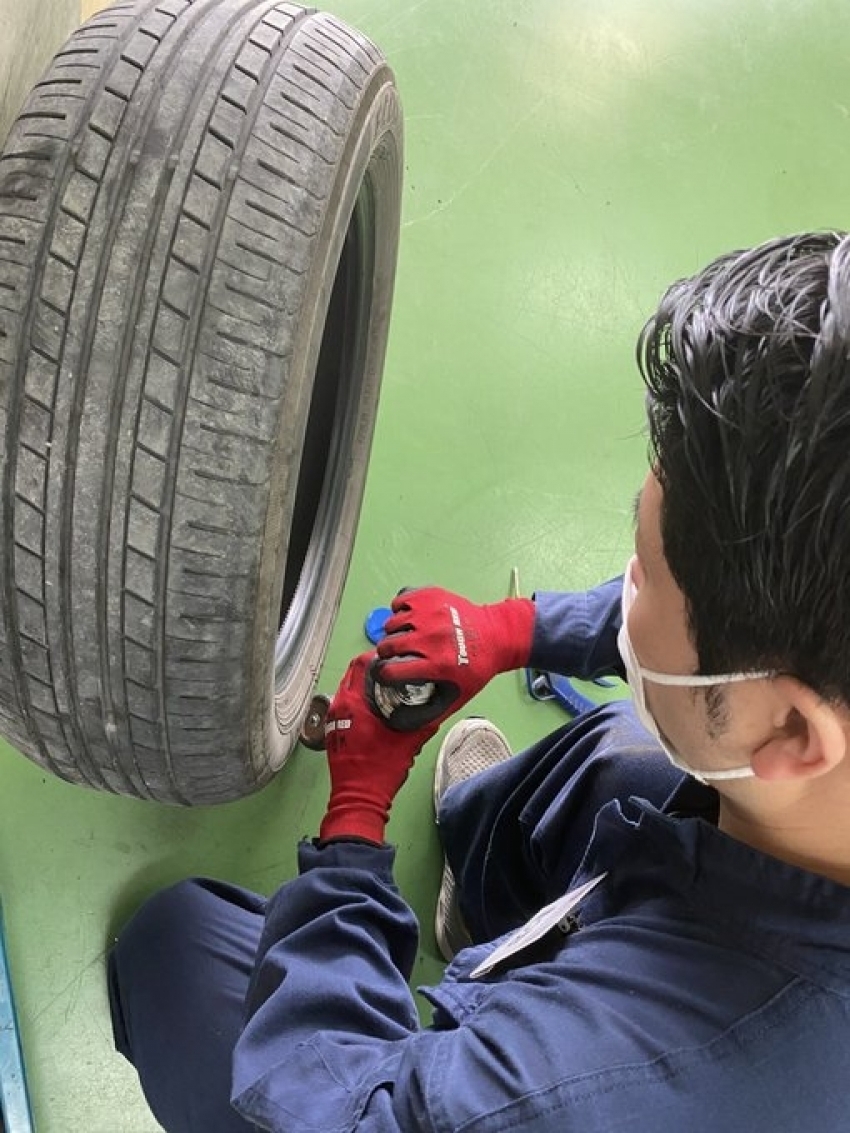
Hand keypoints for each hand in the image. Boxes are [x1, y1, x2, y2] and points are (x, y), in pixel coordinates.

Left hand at [319, 652, 439, 844]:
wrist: (357, 797)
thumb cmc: (377, 771)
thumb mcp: (408, 743)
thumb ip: (424, 723)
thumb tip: (438, 709)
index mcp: (353, 704)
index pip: (359, 665)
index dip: (375, 656)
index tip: (390, 658)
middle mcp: (339, 707)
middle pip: (351, 673)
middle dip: (370, 667)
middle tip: (389, 669)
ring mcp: (334, 718)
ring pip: (346, 687)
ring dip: (362, 681)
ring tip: (383, 684)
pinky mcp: (333, 729)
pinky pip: (343, 702)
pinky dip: (356, 697)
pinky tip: (372, 704)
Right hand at [373, 587, 534, 717]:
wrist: (497, 635)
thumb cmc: (478, 665)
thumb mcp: (458, 694)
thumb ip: (432, 711)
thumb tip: (406, 724)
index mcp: (436, 664)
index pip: (391, 671)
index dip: (384, 674)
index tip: (385, 673)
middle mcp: (431, 638)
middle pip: (387, 645)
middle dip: (386, 653)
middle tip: (393, 654)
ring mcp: (430, 614)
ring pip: (391, 622)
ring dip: (393, 631)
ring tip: (403, 636)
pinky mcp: (431, 596)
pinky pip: (400, 599)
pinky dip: (400, 608)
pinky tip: (408, 617)